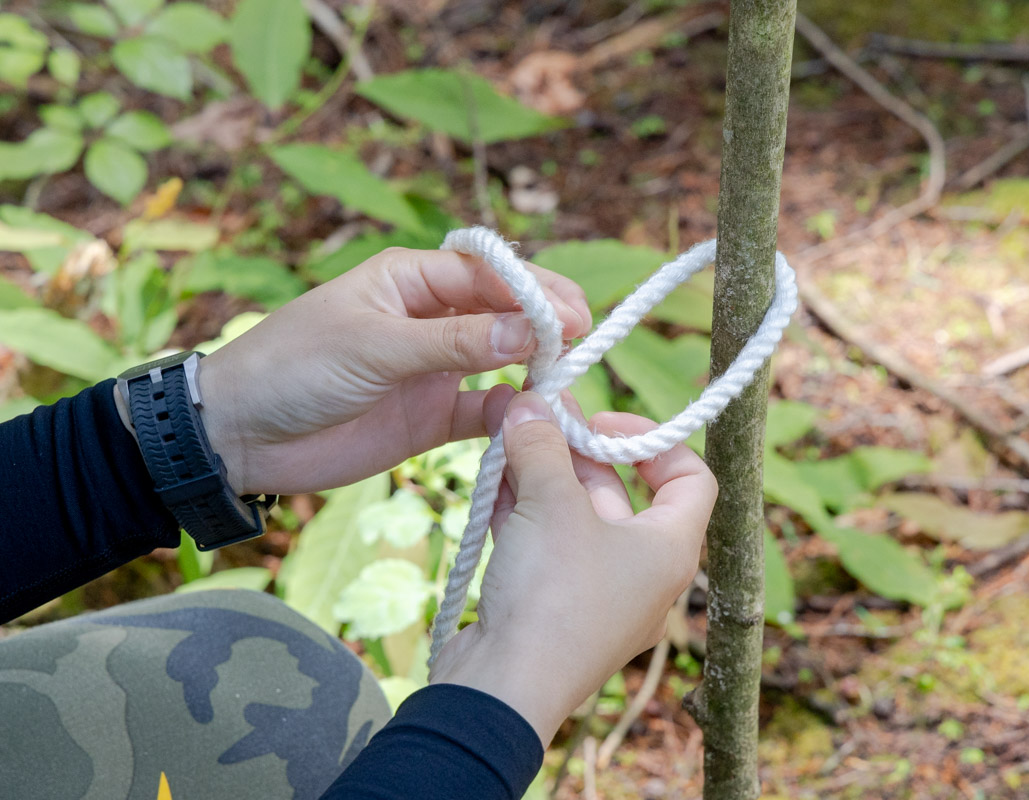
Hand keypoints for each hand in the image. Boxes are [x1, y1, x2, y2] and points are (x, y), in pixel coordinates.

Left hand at [133, 247, 590, 495]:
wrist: (241, 436)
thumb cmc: (294, 367)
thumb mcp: (374, 346)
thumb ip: (453, 342)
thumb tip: (531, 331)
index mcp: (412, 280)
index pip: (488, 273)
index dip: (533, 289)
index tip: (571, 313)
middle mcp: (431, 318)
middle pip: (505, 312)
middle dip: (545, 323)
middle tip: (584, 340)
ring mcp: (434, 369)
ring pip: (503, 360)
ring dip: (535, 368)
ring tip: (567, 381)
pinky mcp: (432, 417)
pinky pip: (485, 411)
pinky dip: (509, 415)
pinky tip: (528, 419)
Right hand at [428, 391, 716, 746]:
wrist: (502, 691)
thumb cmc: (551, 596)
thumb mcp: (551, 504)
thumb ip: (543, 447)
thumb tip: (530, 405)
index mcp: (669, 550)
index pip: (690, 478)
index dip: (653, 439)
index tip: (604, 420)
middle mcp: (643, 574)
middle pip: (619, 493)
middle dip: (576, 449)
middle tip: (539, 413)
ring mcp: (596, 596)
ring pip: (574, 519)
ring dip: (541, 474)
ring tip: (507, 434)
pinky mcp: (553, 610)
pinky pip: (545, 547)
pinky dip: (522, 510)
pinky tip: (492, 477)